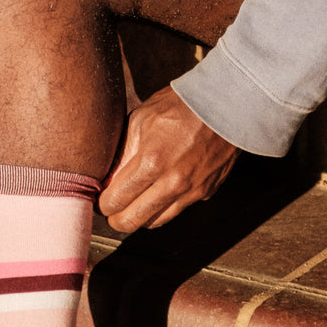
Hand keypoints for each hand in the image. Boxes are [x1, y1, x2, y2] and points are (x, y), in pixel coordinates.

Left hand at [98, 86, 238, 232]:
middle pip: (132, 222)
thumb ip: (121, 153)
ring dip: (139, 217)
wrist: (226, 104)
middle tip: (111, 209)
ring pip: (155, 222)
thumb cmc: (180, 105)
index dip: (102, 204)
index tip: (100, 200)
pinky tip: (159, 191)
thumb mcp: (140, 120)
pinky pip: (177, 209)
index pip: (115, 201)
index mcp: (151, 163)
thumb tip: (105, 180)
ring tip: (132, 202)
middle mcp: (172, 184)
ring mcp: (191, 191)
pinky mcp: (205, 192)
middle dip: (116, 219)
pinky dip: (163, 206)